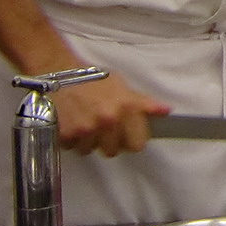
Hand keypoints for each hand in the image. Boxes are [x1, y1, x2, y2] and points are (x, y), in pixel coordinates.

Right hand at [50, 71, 171, 157]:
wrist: (60, 74)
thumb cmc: (93, 80)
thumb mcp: (122, 87)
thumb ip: (143, 103)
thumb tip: (165, 111)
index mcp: (126, 108)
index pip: (137, 145)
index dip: (131, 140)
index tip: (126, 134)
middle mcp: (108, 120)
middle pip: (113, 151)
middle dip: (108, 142)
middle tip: (101, 125)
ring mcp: (86, 129)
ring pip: (91, 150)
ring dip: (88, 141)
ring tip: (84, 121)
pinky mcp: (66, 135)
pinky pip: (73, 148)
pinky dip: (71, 139)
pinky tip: (72, 122)